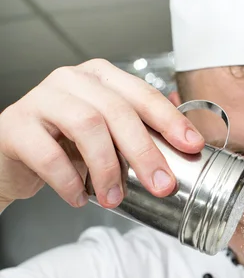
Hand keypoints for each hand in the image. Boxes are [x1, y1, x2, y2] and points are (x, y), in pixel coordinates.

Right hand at [0, 59, 203, 210]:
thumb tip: (186, 145)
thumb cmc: (65, 144)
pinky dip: (69, 182)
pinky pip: (48, 154)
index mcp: (100, 79)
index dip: (170, 120)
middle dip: (145, 151)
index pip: (142, 94)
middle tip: (161, 185)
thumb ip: (138, 133)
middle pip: (117, 110)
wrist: (13, 157)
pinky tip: (79, 197)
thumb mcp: (106, 136)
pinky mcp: (16, 126)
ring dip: (107, 169)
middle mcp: (72, 81)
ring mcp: (41, 99)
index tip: (192, 146)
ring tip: (115, 199)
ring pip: (86, 126)